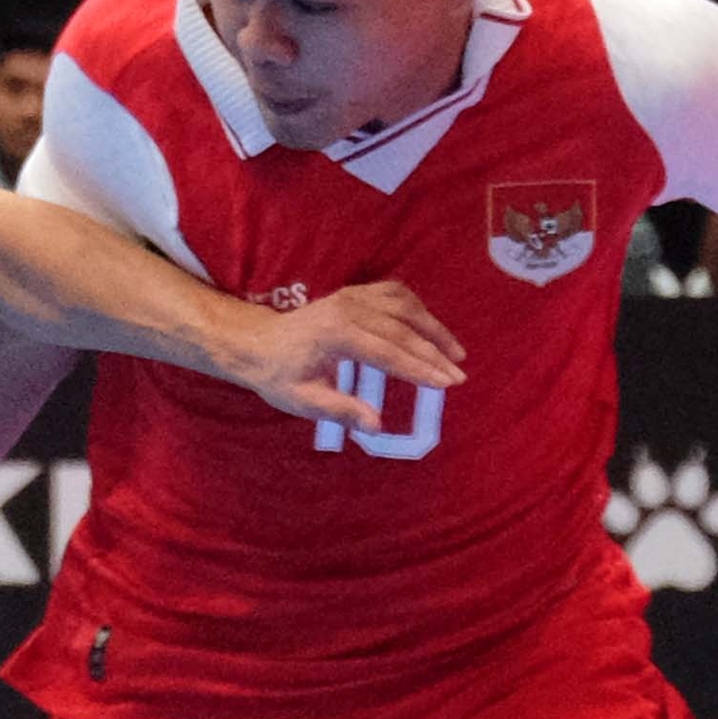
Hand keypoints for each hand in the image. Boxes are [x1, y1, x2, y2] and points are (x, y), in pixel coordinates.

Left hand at [228, 281, 465, 431]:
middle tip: (459, 376)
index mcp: (336, 333)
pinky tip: (431, 329)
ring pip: (404, 306)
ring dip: (433, 327)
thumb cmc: (280, 376)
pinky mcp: (355, 292)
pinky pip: (394, 294)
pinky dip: (417, 310)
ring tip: (455, 352)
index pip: (388, 352)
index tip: (447, 384)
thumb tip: (376, 426)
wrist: (258, 344)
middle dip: (434, 353)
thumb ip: (341, 411)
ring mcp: (352, 296)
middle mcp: (347, 308)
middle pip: (402, 329)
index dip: (420, 369)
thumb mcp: (305, 401)